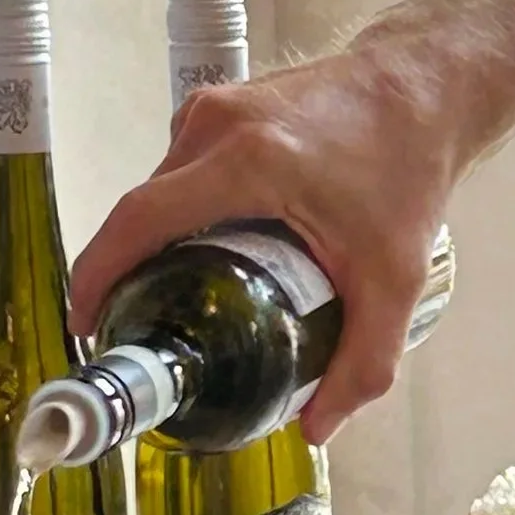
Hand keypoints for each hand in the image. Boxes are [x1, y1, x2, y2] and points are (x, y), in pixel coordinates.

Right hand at [71, 45, 455, 441]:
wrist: (426, 87)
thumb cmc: (408, 168)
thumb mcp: (393, 279)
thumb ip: (363, 363)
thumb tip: (315, 427)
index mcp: (245, 161)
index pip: (137, 220)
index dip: (98, 276)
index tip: (88, 326)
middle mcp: (216, 125)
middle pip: (144, 212)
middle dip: (134, 274)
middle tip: (148, 332)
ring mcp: (214, 106)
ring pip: (161, 190)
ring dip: (162, 243)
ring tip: (183, 300)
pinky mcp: (222, 103)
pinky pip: (181, 169)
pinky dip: (184, 212)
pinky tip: (213, 252)